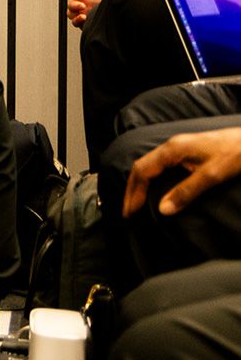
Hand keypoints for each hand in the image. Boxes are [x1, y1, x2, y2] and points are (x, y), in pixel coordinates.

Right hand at [67, 0, 111, 27]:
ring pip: (74, 16)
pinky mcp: (92, 24)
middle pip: (71, 7)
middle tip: (82, 5)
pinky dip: (80, 23)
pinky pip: (81, 25)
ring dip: (75, 16)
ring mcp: (89, 14)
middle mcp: (87, 4)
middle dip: (74, 6)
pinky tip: (85, 20)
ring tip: (83, 16)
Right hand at [123, 126, 240, 217]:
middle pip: (142, 167)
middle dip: (132, 190)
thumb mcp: (211, 175)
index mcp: (172, 150)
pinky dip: (153, 179)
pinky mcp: (188, 152)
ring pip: (151, 166)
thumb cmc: (235, 154)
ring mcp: (179, 148)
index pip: (142, 171)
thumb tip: (163, 210)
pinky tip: (156, 189)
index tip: (129, 213)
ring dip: (141, 184)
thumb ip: (186, 192)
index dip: (133, 193)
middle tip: (128, 212)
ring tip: (137, 202)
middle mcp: (171, 147)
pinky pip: (161, 166)